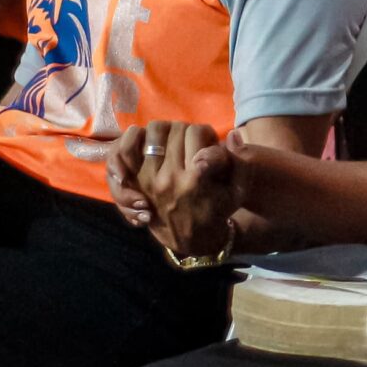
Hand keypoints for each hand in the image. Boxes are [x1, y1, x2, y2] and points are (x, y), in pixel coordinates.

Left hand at [110, 122, 246, 256]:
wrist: (189, 236)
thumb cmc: (217, 210)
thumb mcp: (238, 191)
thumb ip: (239, 162)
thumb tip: (231, 135)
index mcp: (196, 178)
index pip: (197, 133)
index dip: (206, 133)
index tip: (209, 143)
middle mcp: (170, 176)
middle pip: (176, 130)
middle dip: (187, 130)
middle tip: (192, 141)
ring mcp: (148, 178)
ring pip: (154, 132)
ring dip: (166, 131)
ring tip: (174, 141)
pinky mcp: (134, 180)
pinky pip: (126, 148)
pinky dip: (136, 138)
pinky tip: (149, 141)